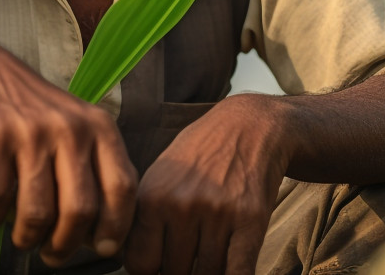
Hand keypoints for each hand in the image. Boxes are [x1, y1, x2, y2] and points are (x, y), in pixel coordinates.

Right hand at [0, 38, 137, 263]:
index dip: (116, 227)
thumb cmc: (34, 113)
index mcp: (99, 127)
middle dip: (66, 245)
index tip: (102, 248)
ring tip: (24, 238)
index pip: (122, 188)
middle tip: (53, 254)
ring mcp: (32, 132)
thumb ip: (95, 171)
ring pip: (38, 213)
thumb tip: (103, 238)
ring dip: (28, 238)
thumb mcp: (77, 128)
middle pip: (80, 210)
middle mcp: (71, 128)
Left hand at [123, 94, 291, 274]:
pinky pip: (238, 272)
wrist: (251, 124)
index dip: (149, 268)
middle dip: (181, 270)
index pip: (139, 264)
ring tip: (210, 253)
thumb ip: (145, 215)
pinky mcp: (251, 220)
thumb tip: (132, 262)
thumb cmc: (202, 153)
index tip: (160, 261)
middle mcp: (183, 205)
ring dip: (208, 272)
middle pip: (174, 273)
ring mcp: (218, 213)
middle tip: (189, 254)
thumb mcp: (162, 173)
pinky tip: (232, 268)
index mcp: (154, 195)